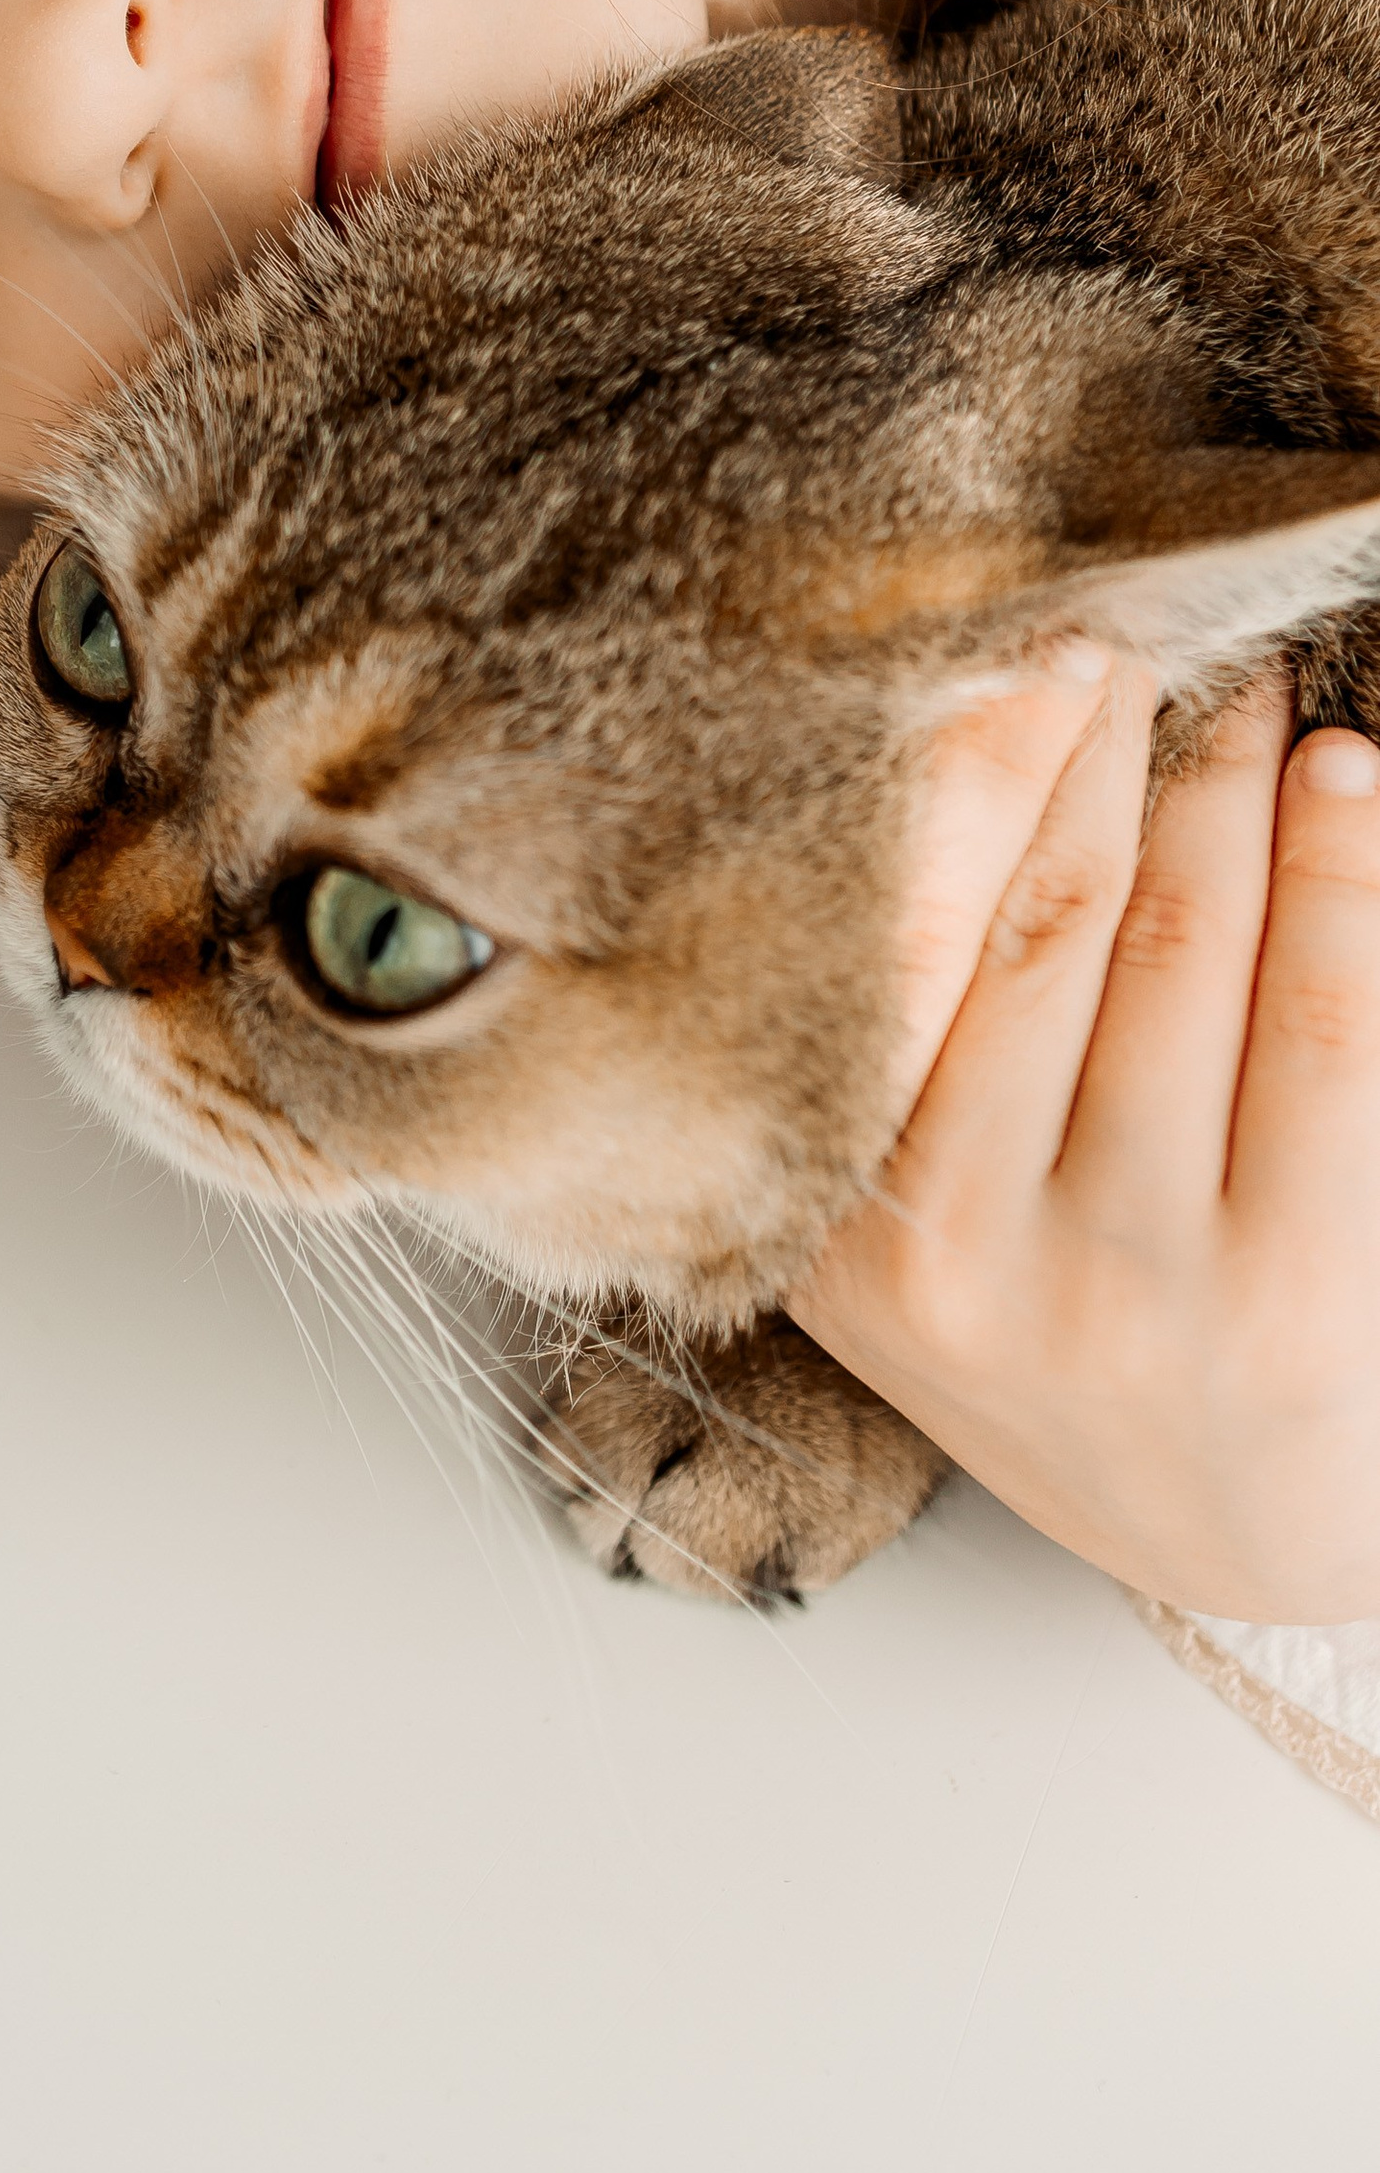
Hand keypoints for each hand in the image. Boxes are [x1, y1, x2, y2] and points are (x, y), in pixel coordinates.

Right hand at [790, 647, 1379, 1622]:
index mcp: (844, 1226)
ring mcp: (1126, 1289)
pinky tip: (1343, 793)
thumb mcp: (931, 1226)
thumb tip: (966, 752)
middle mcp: (959, 1260)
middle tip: (1130, 622)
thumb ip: (915, 1048)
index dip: (965, 769)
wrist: (1243, 1550)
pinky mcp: (1292, 1303)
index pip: (901, 940)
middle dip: (1097, 743)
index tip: (1013, 643)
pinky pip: (1324, 1033)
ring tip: (1254, 690)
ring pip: (1180, 951)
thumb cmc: (1079, 1335)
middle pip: (1039, 919)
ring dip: (1226, 785)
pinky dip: (1338, 883)